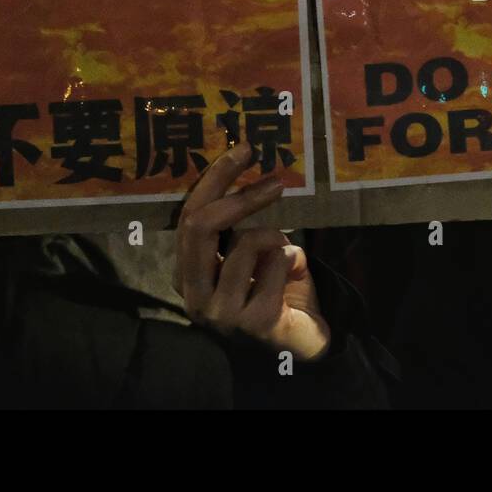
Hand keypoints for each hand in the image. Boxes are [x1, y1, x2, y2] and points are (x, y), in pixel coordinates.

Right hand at [173, 142, 330, 361]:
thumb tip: (249, 178)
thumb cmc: (277, 289)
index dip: (214, 180)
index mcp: (187, 274)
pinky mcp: (252, 323)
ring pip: (246, 243)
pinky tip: (293, 278)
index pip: (188, 218)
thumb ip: (241, 227)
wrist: (304, 341)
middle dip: (239, 195)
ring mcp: (219, 313)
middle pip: (201, 226)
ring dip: (276, 238)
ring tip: (285, 254)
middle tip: (275, 180)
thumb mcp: (253, 252)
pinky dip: (292, 261)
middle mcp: (193, 295)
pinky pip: (276, 265)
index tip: (243, 150)